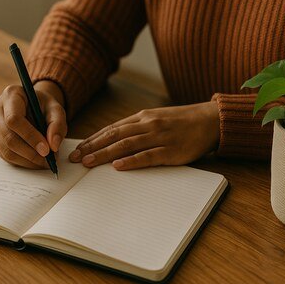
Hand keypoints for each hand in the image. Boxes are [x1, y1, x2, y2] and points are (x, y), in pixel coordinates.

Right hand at [0, 80, 66, 168]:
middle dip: (30, 153)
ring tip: (45, 161)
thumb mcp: (56, 109)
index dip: (30, 136)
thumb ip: (57, 125)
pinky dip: (21, 162)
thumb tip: (53, 146)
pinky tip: (34, 160)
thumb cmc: (43, 106)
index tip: (46, 150)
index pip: (14, 119)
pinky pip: (4, 155)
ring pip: (6, 150)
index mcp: (11, 95)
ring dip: (27, 160)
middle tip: (49, 160)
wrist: (32, 106)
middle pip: (8, 137)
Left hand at [69, 102, 219, 170]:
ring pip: (126, 146)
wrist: (209, 120)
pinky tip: (118, 166)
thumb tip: (113, 139)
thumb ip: (137, 127)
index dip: (93, 139)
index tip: (78, 148)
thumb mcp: (156, 118)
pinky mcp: (171, 151)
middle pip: (114, 137)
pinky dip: (132, 161)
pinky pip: (148, 156)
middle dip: (92, 148)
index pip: (112, 129)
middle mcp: (148, 125)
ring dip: (105, 154)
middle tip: (75, 158)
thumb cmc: (181, 122)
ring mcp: (159, 138)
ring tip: (88, 162)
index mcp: (142, 117)